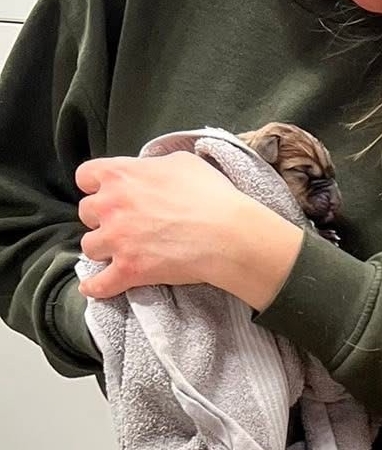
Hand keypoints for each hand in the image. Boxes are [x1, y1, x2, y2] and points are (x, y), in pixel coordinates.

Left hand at [76, 152, 303, 308]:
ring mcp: (116, 240)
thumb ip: (154, 164)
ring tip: (122, 251)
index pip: (85, 176)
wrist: (228, 233)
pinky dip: (96, 287)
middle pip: (85, 213)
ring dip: (103, 249)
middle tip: (123, 222)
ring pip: (90, 247)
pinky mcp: (128, 270)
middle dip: (102, 217)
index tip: (106, 192)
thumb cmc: (212, 195)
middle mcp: (110, 206)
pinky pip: (98, 284)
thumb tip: (149, 169)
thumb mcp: (183, 162)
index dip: (95, 185)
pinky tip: (94, 287)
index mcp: (121, 175)